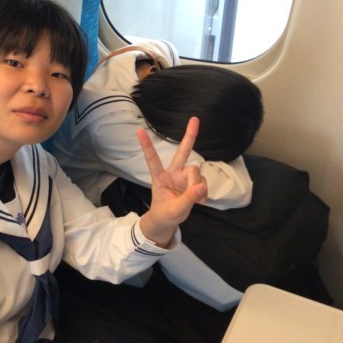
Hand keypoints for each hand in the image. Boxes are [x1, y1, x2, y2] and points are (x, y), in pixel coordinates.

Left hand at [137, 116, 206, 246]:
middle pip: (182, 153)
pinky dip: (204, 191)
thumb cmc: (165, 214)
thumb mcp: (174, 210)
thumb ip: (188, 199)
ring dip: (198, 185)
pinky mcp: (192, 183)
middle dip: (189, 136)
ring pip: (196, 172)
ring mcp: (183, 177)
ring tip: (198, 200)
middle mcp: (172, 173)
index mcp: (159, 178)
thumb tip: (201, 187)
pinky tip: (201, 200)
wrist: (167, 222)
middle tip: (195, 119)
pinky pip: (202, 181)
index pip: (152, 160)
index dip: (147, 146)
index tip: (139, 131)